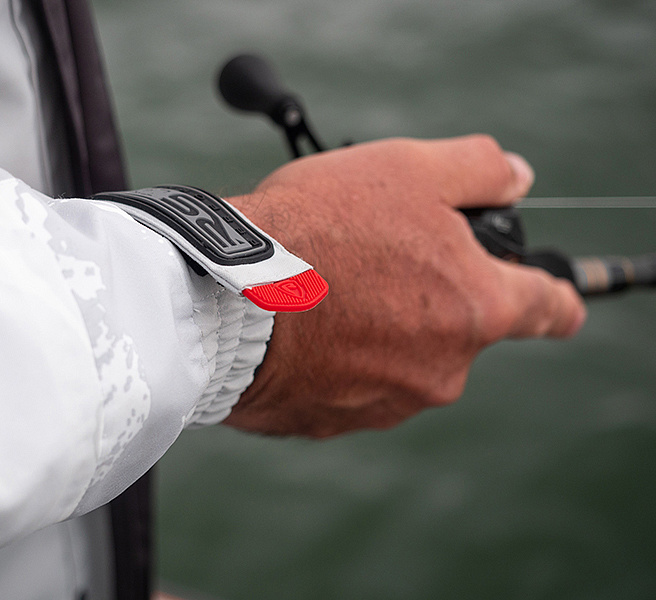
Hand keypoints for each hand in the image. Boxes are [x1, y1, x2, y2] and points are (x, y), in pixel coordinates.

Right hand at [225, 135, 585, 437]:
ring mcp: (386, 404)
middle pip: (459, 326)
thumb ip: (478, 169)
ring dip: (377, 328)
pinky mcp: (332, 423)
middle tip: (372, 256)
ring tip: (323, 288)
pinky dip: (335, 357)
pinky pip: (349, 384)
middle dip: (429, 294)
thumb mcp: (406, 169)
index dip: (554, 295)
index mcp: (476, 309)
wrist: (223, 300)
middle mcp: (442, 370)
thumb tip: (516, 175)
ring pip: (400, 358)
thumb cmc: (316, 230)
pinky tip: (298, 325)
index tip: (550, 294)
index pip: (552, 309)